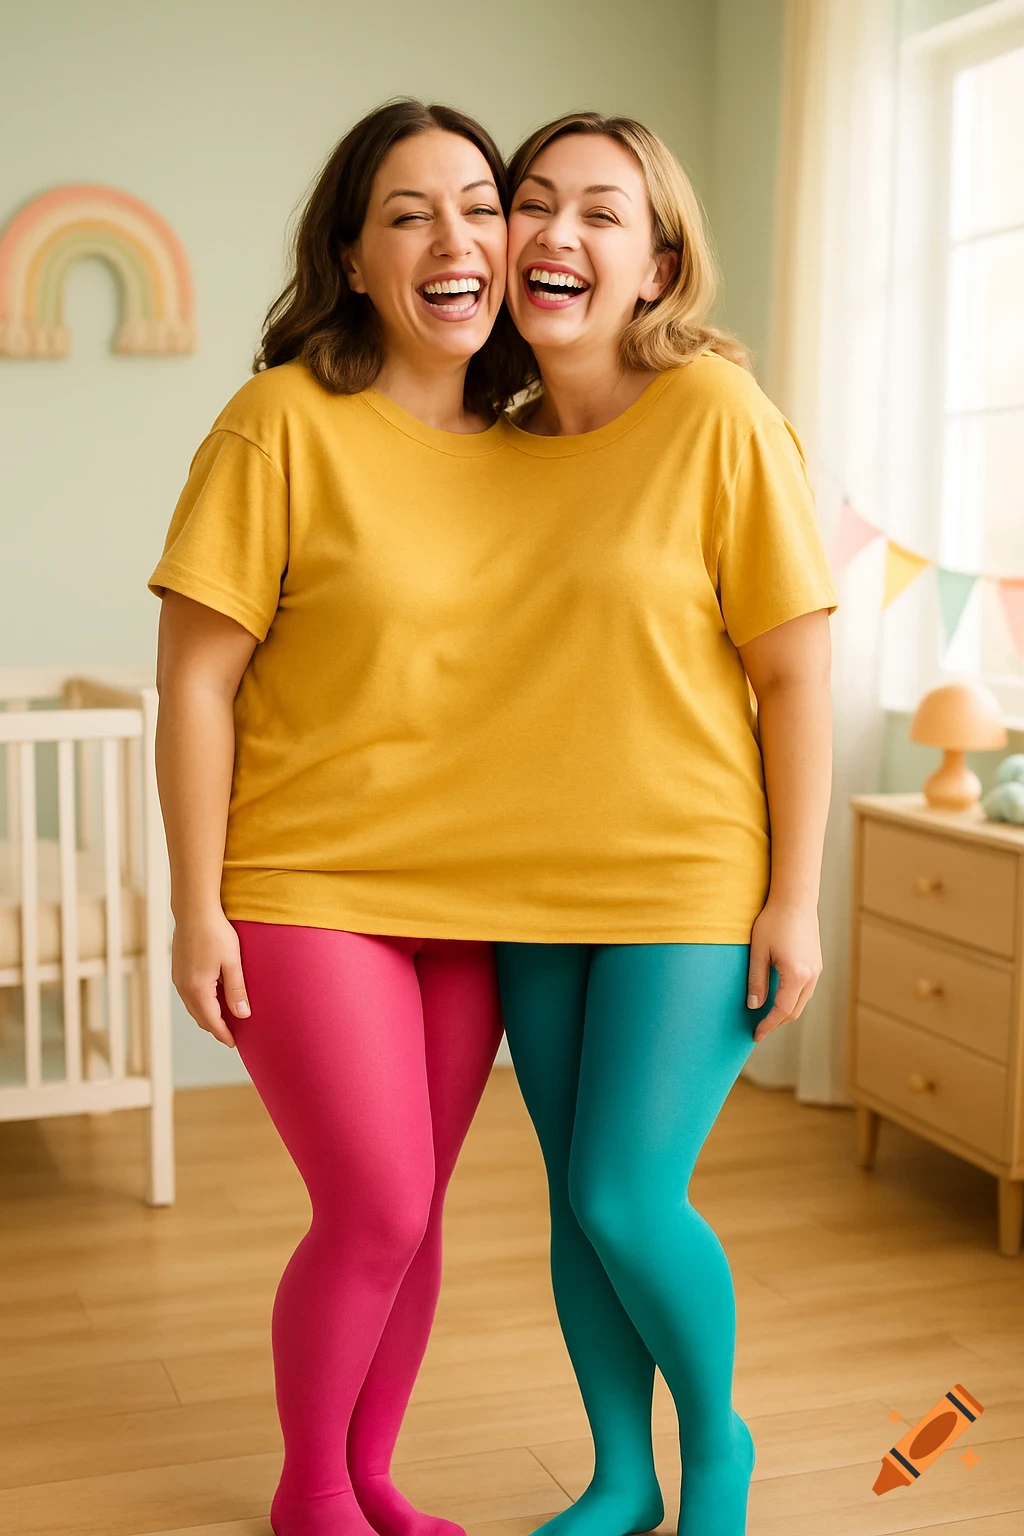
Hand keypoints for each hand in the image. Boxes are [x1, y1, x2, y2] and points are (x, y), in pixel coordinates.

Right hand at [171, 910, 249, 1047]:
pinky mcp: (178, 970)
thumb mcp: (232, 962)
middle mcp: (183, 987)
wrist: (194, 910)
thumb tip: (243, 1015)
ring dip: (207, 1015)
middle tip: (231, 1034)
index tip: (234, 1043)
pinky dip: (200, 1003)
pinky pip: (189, 995)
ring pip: (193, 1006)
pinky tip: (212, 999)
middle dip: (215, 1027)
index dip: (223, 1034)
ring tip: (224, 1019)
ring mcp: (178, 978)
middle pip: (200, 1017)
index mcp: (197, 988)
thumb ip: (237, 990)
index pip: (211, 1020)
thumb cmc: (215, 933)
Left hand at [747, 897, 821, 1042]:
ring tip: (767, 1017)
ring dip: (786, 1012)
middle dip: (777, 1023)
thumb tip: (754, 1006)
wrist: (795, 899)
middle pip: (795, 1010)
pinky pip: (806, 990)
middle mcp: (811, 976)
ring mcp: (816, 969)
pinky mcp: (816, 962)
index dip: (768, 1025)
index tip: (756, 1035)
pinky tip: (780, 997)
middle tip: (760, 1030)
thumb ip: (756, 981)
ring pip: (802, 1001)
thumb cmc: (773, 922)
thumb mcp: (758, 952)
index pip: (782, 1010)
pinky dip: (793, 999)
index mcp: (796, 975)